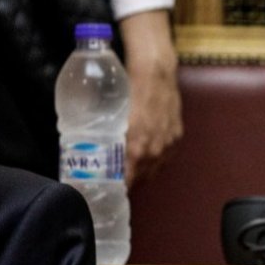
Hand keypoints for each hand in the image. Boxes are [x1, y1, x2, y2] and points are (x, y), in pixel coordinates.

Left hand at [119, 10, 181, 185]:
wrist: (155, 73)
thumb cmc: (129, 90)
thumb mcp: (110, 115)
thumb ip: (103, 135)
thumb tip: (87, 147)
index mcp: (136, 148)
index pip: (125, 180)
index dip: (115, 188)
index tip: (105, 191)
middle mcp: (154, 150)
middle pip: (140, 177)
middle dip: (127, 181)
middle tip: (113, 181)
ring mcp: (167, 143)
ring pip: (153, 168)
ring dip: (141, 171)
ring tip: (129, 172)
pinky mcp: (176, 135)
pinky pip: (164, 156)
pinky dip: (155, 159)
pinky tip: (147, 156)